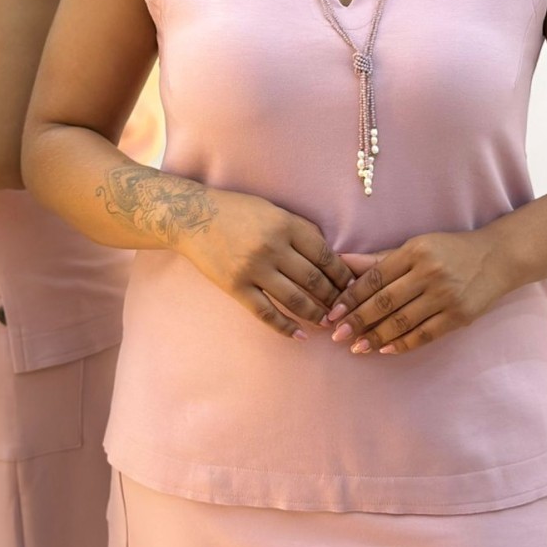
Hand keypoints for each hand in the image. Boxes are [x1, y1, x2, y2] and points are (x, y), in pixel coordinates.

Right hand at [176, 188, 354, 340]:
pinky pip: (266, 312)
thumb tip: (328, 253)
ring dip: (315, 314)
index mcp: (285, 225)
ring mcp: (254, 269)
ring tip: (327, 323)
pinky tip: (299, 335)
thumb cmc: (237, 210)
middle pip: (314, 280)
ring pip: (294, 299)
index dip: (343, 275)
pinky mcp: (236, 287)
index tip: (352, 287)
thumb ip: (299, 229)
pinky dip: (285, 327)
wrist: (194, 217)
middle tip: (344, 309)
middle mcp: (273, 247)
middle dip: (333, 298)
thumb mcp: (273, 210)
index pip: (325, 256)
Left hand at [328, 230, 507, 354]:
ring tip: (356, 347)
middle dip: (357, 320)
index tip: (333, 312)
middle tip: (337, 335)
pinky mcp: (459, 315)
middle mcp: (429, 272)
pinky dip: (403, 344)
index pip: (375, 277)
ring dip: (376, 336)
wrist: (496, 258)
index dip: (351, 297)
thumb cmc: (449, 250)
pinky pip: (425, 334)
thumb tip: (343, 261)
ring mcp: (446, 295)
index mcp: (415, 251)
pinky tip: (385, 350)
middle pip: (385, 301)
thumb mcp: (415, 246)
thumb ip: (380, 259)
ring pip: (403, 321)